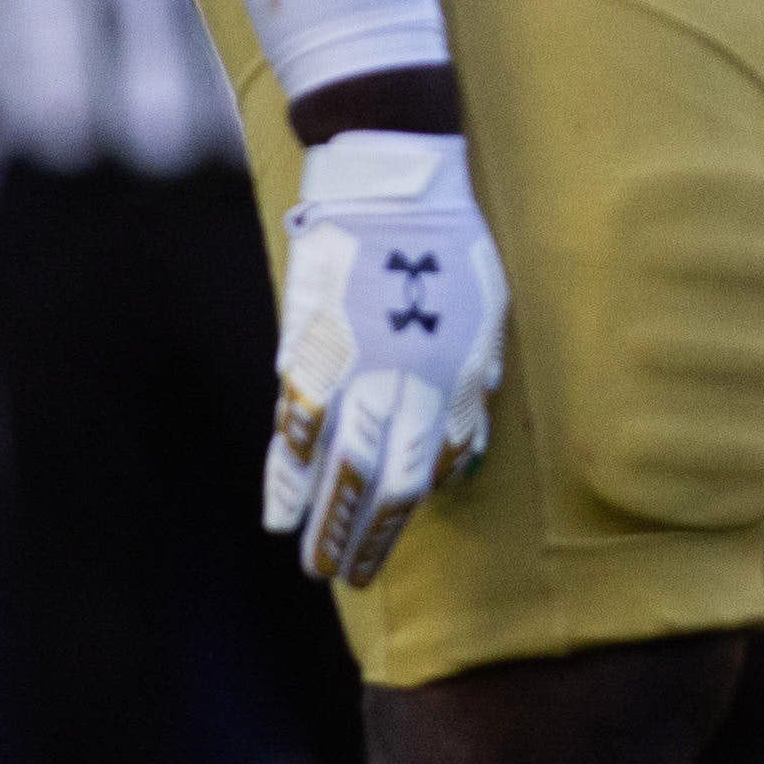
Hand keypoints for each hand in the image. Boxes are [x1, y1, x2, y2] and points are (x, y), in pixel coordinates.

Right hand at [266, 126, 505, 585]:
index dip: (386, 530)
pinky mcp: (304, 340)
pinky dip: (284, 460)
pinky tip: (277, 494)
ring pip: (319, 456)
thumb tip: (455, 468)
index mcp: (440, 384)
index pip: (408, 481)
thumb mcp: (486, 330)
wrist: (392, 188)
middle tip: (330, 575)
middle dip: (344, 535)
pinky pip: (292, 415)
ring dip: (307, 508)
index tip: (370, 565)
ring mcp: (341, 364)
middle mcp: (388, 383)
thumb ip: (470, 401)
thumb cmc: (453, 257)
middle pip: (361, 480)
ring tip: (297, 547)